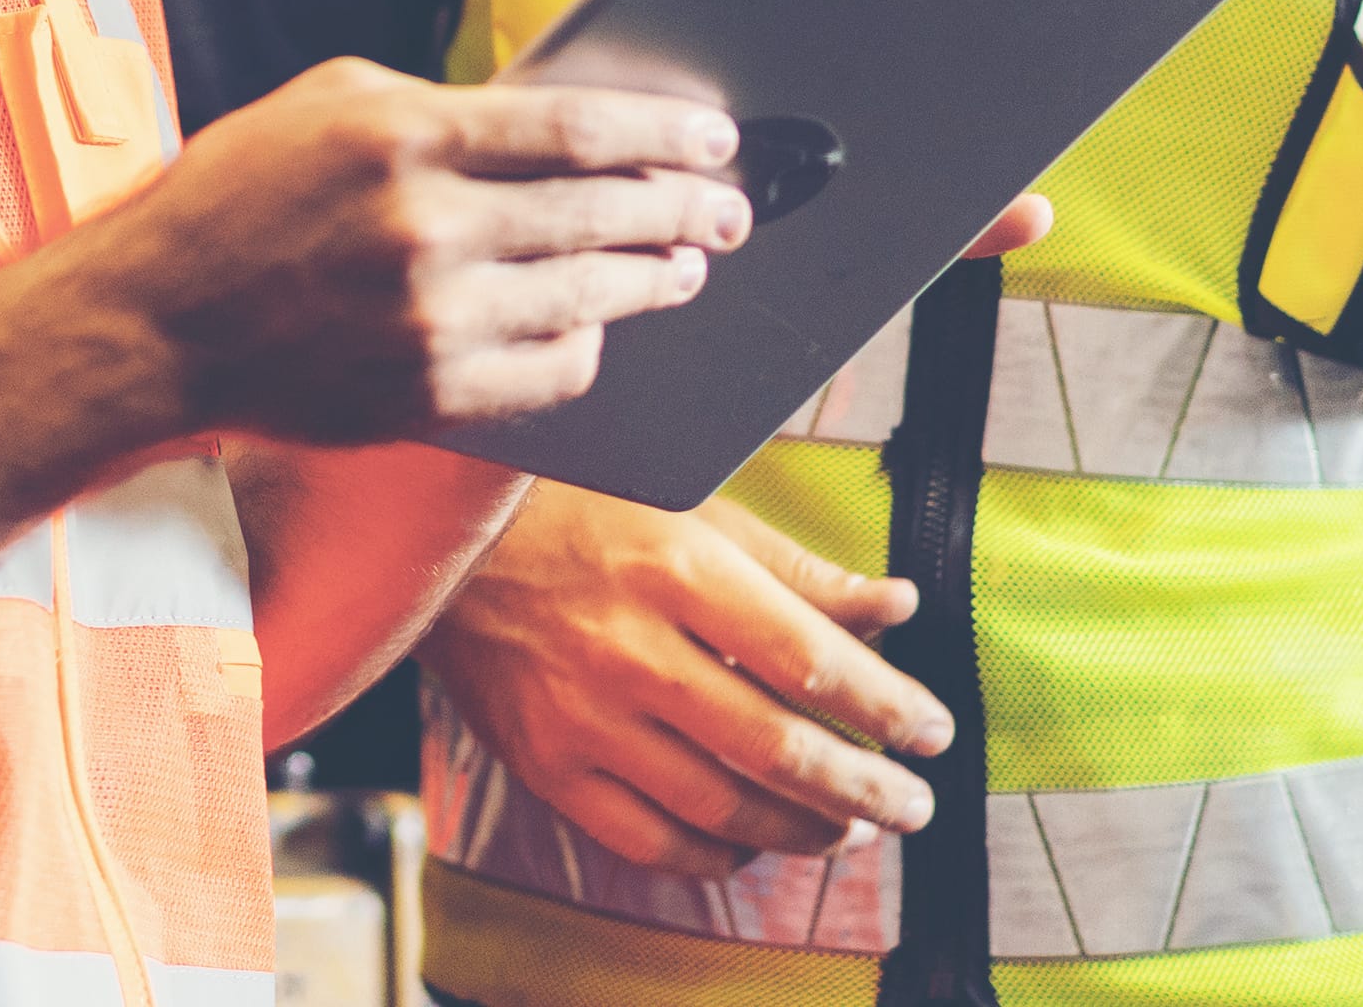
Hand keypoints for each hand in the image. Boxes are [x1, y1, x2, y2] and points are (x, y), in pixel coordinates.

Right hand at [39, 59, 748, 446]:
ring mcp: (427, 320)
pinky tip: (595, 326)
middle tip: (728, 209)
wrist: (153, 322)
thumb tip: (565, 128)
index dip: (662, 132)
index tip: (712, 137)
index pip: (574, 128)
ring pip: (590, 297)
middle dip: (684, 209)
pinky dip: (586, 346)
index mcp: (398, 135)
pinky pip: (551, 372)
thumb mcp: (326, 106)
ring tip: (683, 266)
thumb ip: (443, 108)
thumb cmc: (236, 196)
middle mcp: (421, 227)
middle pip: (603, 214)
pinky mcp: (426, 393)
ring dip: (654, 279)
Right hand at [419, 485, 952, 869]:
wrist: (430, 540)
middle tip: (913, 806)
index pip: (810, 658)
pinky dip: (713, 853)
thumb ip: (795, 569)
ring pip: (720, 803)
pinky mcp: (543, 763)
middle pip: (776, 746)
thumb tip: (895, 606)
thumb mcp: (688, 509)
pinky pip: (646, 838)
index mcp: (674, 568)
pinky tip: (751, 842)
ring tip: (848, 828)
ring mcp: (581, 715)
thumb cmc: (570, 508)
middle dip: (865, 788)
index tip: (932, 731)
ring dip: (803, 828)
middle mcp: (629, 648)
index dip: (887, 705)